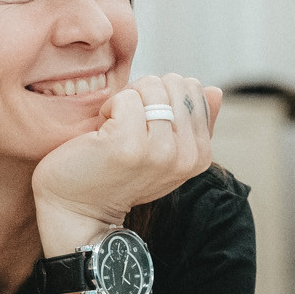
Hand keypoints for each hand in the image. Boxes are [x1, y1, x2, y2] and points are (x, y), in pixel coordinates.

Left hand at [32, 73, 223, 244]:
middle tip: (129, 125)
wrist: (79, 210)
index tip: (146, 123)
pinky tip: (101, 133)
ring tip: (115, 130)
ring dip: (125, 101)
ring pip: (151, 86)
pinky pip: (126, 97)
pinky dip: (107, 108)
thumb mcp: (167, 151)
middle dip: (146, 95)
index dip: (163, 96)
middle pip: (174, 83)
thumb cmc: (118, 175)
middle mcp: (187, 156)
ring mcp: (160, 152)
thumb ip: (194, 122)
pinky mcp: (129, 146)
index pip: (194, 90)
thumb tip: (215, 90)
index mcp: (201, 155)